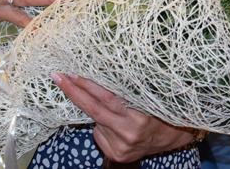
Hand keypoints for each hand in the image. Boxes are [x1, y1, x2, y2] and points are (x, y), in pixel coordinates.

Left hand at [52, 74, 195, 162]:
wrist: (171, 137)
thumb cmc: (158, 110)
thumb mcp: (146, 97)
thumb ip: (125, 92)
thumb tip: (98, 78)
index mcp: (138, 115)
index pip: (106, 98)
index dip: (87, 85)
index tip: (71, 73)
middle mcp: (128, 132)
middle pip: (94, 110)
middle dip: (74, 92)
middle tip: (59, 77)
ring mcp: (121, 146)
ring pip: (97, 123)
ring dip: (96, 112)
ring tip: (115, 110)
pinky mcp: (116, 155)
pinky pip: (100, 135)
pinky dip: (103, 126)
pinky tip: (116, 126)